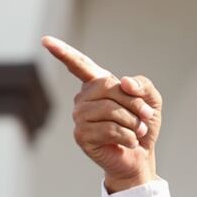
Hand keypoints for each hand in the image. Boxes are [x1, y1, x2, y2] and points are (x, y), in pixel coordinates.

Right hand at [42, 36, 160, 192]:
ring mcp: (79, 117)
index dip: (62, 52)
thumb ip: (143, 85)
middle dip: (134, 103)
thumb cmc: (142, 125)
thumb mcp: (151, 100)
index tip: (45, 40)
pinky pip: (109, 129)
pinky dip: (128, 136)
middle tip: (146, 116)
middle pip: (108, 87)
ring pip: (110, 110)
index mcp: (97, 84)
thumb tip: (124, 82)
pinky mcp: (81, 136)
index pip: (78, 64)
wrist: (140, 155)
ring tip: (137, 131)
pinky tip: (129, 142)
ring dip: (133, 122)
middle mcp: (83, 98)